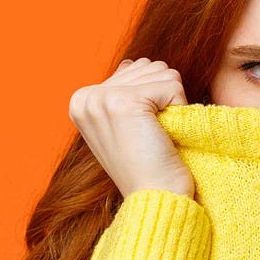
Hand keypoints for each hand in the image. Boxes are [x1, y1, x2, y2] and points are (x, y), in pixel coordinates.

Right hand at [68, 58, 195, 197]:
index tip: (140, 132)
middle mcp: (86, 97)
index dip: (152, 98)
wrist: (155, 199)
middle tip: (150, 136)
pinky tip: (164, 135)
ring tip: (156, 136)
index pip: (135, 68)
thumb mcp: (125, 124)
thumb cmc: (147, 165)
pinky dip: (179, 109)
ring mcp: (102, 98)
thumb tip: (132, 61)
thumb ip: (123, 89)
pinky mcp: (125, 101)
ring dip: (171, 104)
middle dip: (162, 98)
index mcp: (81, 100)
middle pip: (149, 66)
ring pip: (162, 72)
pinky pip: (173, 84)